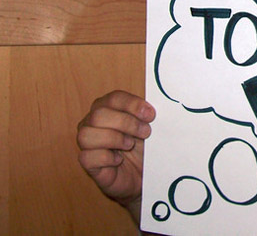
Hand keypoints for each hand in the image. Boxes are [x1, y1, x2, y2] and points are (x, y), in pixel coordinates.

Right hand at [77, 90, 155, 218]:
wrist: (143, 175)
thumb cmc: (142, 146)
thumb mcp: (147, 127)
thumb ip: (147, 115)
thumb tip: (152, 109)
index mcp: (107, 108)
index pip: (113, 98)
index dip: (132, 104)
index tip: (151, 115)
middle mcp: (92, 123)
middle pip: (99, 114)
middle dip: (126, 122)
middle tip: (146, 132)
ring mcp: (87, 143)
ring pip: (87, 134)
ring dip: (114, 138)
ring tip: (130, 145)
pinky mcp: (87, 163)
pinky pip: (87, 156)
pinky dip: (106, 157)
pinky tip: (119, 160)